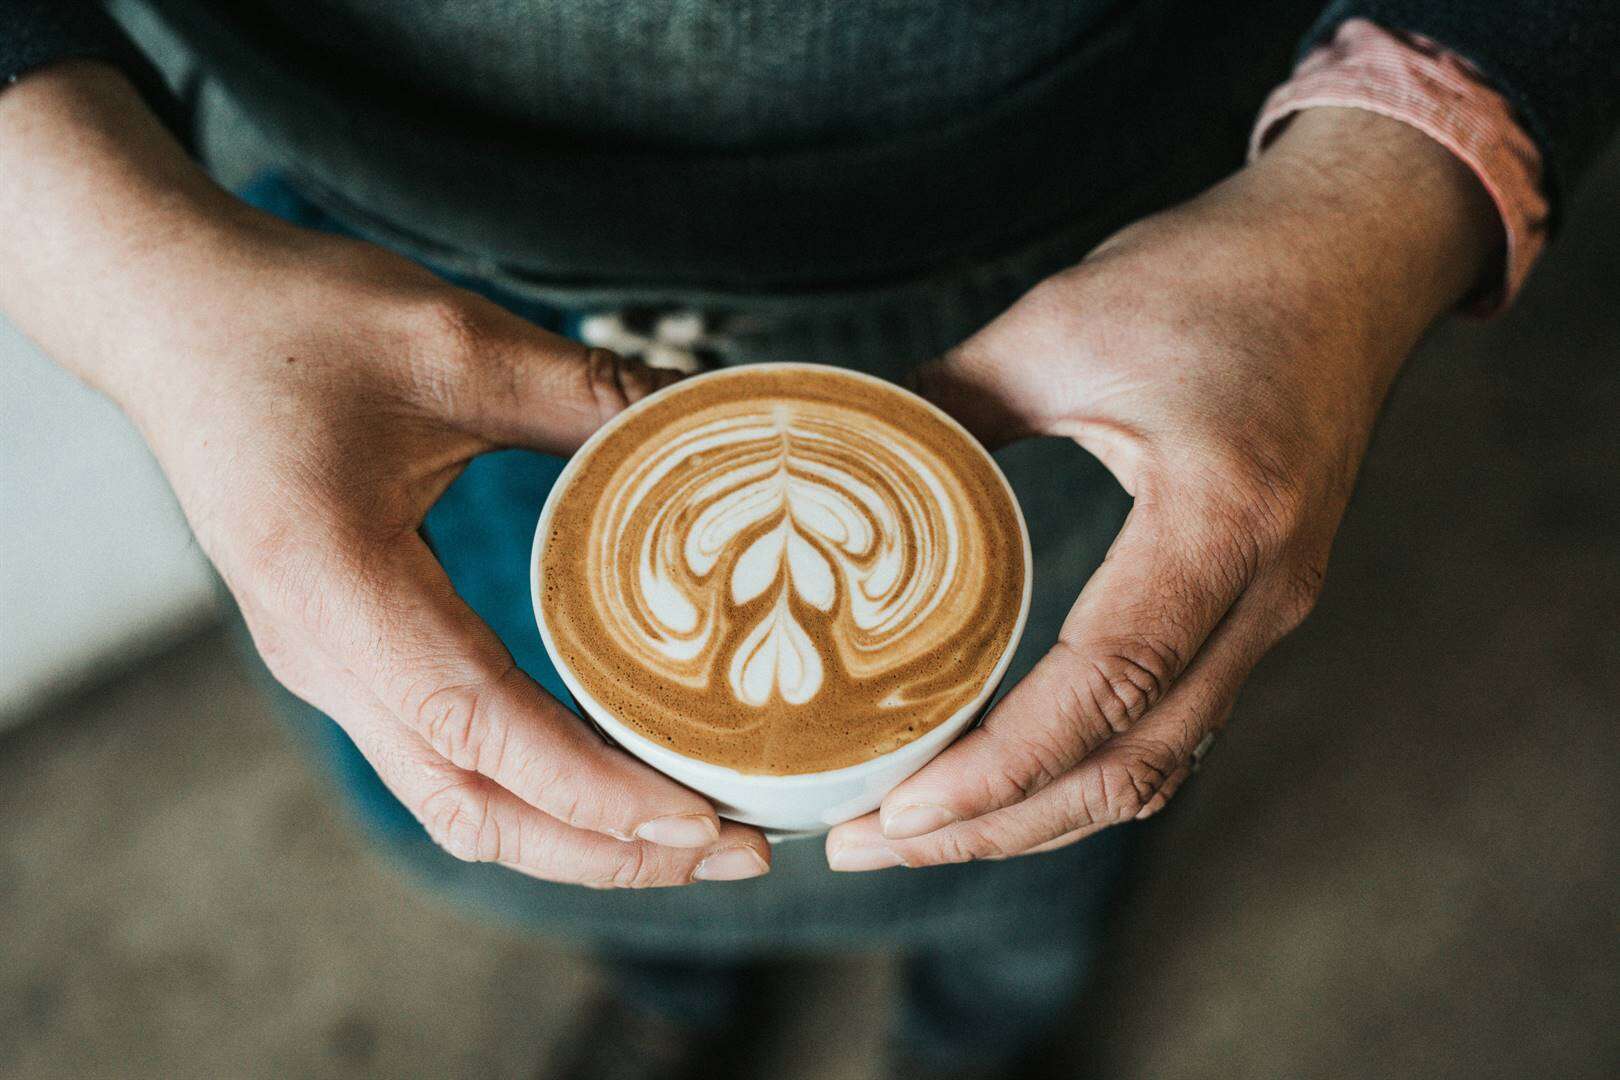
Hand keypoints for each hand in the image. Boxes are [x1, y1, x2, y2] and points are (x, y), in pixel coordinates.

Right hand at [0, 64, 770, 886]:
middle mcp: (321, 655)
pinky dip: (536, 792)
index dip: (595, 792)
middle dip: (608, 850)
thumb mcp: (454, 342)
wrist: (167, 313)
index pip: (481, 730)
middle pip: (473, 807)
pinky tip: (613, 775)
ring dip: (575, 836)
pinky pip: (444, 760)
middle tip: (738, 851)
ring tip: (692, 835)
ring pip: (456, 801)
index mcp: (336, 586)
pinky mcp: (343, 654)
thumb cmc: (292, 319)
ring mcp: (326, 665)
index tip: (701, 822)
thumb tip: (716, 420)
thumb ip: (588, 394)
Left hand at [827, 108, 1497, 869]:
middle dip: (994, 826)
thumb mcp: (1062, 324)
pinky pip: (1172, 727)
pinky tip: (1002, 777)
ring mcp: (1270, 611)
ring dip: (1035, 815)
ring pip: (1155, 765)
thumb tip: (837, 457)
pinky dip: (1081, 773)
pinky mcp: (1255, 610)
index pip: (1108, 685)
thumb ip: (946, 401)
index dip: (999, 767)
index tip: (896, 808)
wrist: (1353, 254)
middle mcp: (1264, 591)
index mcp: (1222, 519)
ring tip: (916, 830)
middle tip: (867, 843)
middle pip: (1130, 765)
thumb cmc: (1219, 275)